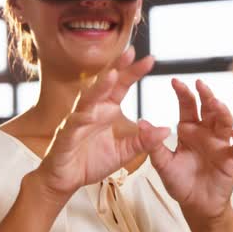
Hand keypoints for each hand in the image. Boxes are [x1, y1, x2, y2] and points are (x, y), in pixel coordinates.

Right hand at [35, 47, 170, 197]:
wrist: (66, 180)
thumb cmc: (92, 162)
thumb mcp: (124, 152)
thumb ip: (144, 141)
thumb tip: (166, 130)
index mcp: (106, 109)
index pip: (122, 85)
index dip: (134, 72)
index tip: (151, 59)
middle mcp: (92, 109)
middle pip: (106, 84)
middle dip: (117, 67)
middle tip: (131, 51)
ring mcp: (78, 120)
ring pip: (89, 99)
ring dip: (100, 87)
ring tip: (113, 74)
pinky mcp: (66, 136)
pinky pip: (74, 124)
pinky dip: (82, 117)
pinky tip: (90, 112)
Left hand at [141, 79, 232, 220]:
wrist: (196, 205)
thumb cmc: (180, 182)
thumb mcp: (163, 165)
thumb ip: (154, 145)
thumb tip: (141, 123)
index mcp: (189, 130)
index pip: (187, 106)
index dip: (183, 93)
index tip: (175, 82)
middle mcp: (206, 133)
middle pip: (209, 109)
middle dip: (206, 96)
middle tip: (201, 85)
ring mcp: (220, 144)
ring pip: (225, 123)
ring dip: (223, 112)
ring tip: (216, 105)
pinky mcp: (231, 159)